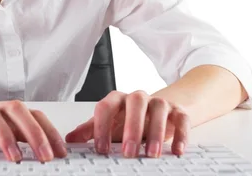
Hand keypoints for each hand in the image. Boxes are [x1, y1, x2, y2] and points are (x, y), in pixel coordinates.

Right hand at [0, 100, 67, 161]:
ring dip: (5, 136)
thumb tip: (45, 154)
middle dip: (34, 132)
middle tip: (45, 156)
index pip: (33, 115)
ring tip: (14, 158)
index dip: (49, 131)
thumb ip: (19, 140)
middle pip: (16, 110)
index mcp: (6, 112)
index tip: (61, 152)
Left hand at [64, 90, 190, 157]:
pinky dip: (181, 134)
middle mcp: (138, 98)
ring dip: (156, 132)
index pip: (106, 106)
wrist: (159, 110)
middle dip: (131, 128)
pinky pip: (181, 118)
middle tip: (129, 152)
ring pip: (158, 109)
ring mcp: (159, 103)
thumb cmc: (129, 118)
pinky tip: (177, 150)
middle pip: (135, 103)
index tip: (101, 148)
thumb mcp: (109, 124)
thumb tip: (70, 139)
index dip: (101, 126)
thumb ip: (91, 130)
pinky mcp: (178, 111)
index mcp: (117, 99)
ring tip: (152, 153)